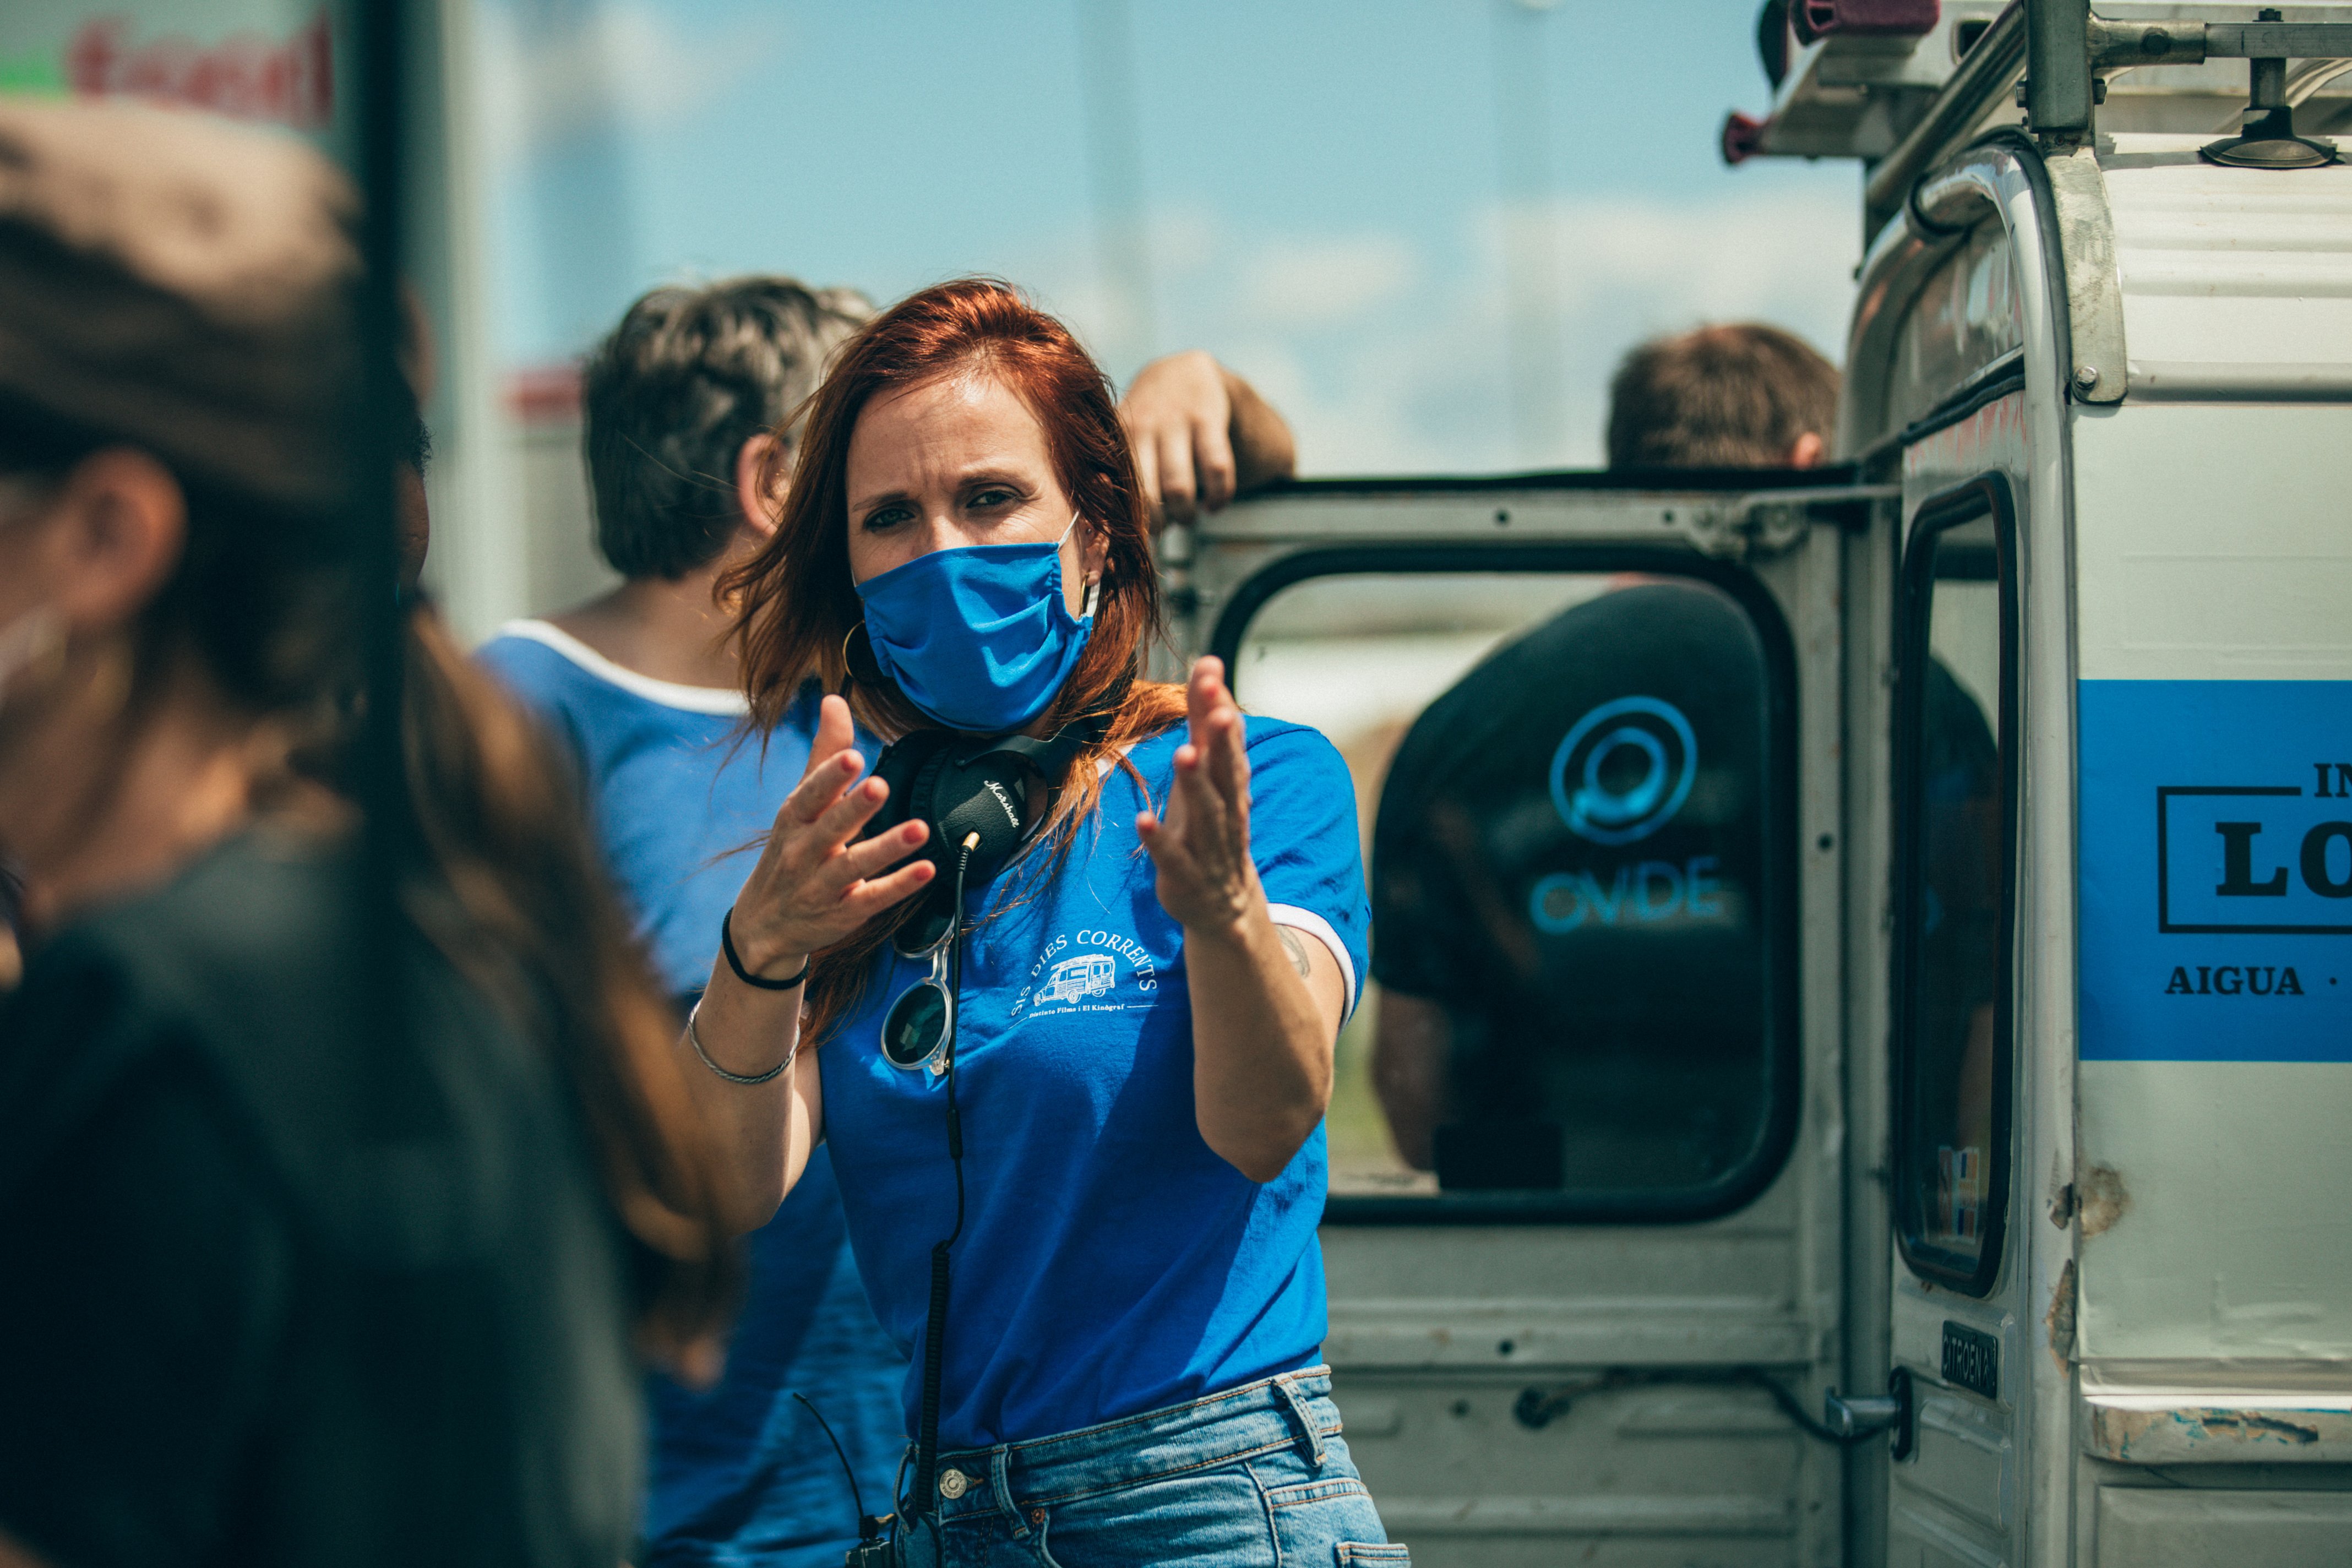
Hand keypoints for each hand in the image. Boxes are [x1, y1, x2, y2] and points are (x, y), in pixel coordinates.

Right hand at [727, 695, 933, 976]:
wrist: (764, 923)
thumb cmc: (791, 850)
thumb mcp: (801, 804)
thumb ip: (824, 755)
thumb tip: (834, 700)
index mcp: (794, 819)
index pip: (810, 795)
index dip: (829, 776)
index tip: (852, 755)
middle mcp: (805, 852)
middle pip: (831, 828)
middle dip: (853, 807)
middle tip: (879, 786)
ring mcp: (823, 885)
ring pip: (855, 866)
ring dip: (888, 847)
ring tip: (919, 829)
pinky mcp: (844, 912)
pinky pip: (873, 899)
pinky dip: (900, 885)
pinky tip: (926, 869)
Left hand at [1120, 350, 1239, 524]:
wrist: (1183, 370)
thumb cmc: (1147, 420)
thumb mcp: (1124, 436)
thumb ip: (1115, 474)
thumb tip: (1112, 534)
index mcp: (1116, 439)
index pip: (1114, 492)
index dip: (1124, 524)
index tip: (1134, 542)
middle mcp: (1141, 427)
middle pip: (1144, 496)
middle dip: (1156, 524)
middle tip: (1163, 529)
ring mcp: (1174, 421)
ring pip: (1178, 488)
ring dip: (1185, 514)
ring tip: (1188, 517)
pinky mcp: (1207, 418)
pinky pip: (1216, 469)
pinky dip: (1219, 495)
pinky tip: (1215, 504)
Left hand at [1137, 657, 1257, 932]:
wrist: (1224, 903)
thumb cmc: (1210, 824)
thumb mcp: (1208, 770)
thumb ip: (1205, 719)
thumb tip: (1208, 662)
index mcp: (1230, 782)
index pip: (1228, 740)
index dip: (1220, 707)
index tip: (1211, 672)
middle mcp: (1226, 810)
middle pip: (1226, 772)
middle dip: (1221, 741)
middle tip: (1217, 708)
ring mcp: (1209, 845)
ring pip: (1206, 812)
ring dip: (1195, 783)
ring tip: (1183, 753)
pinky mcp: (1186, 875)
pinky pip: (1173, 857)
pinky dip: (1159, 840)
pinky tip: (1143, 820)